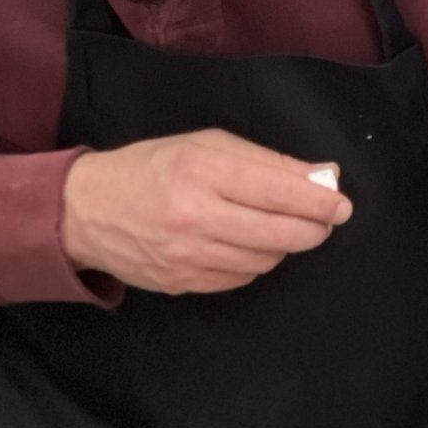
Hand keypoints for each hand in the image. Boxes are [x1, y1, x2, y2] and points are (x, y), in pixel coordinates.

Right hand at [61, 129, 351, 294]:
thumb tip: (322, 177)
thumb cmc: (151, 167)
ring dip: (283, 245)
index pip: (278, 190)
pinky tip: (247, 245)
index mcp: (201, 169)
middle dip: (313, 230)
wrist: (86, 210)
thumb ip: (266, 161)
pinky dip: (255, 262)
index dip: (318, 202)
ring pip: (264, 259)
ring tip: (279, 227)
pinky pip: (241, 277)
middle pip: (279, 233)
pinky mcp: (183, 282)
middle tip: (324, 222)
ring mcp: (187, 255)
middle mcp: (194, 215)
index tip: (341, 205)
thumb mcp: (205, 145)